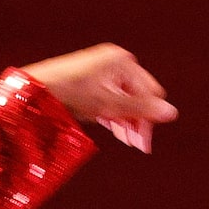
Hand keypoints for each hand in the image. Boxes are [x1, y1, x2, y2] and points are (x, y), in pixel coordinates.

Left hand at [20, 44, 175, 151]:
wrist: (36, 90)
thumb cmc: (72, 93)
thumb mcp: (110, 105)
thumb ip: (142, 109)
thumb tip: (172, 112)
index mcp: (123, 63)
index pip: (150, 92)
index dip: (149, 118)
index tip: (144, 144)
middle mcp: (115, 64)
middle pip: (138, 96)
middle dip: (138, 121)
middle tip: (137, 145)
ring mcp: (103, 73)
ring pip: (124, 101)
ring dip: (127, 121)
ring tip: (126, 140)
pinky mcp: (92, 83)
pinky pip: (111, 100)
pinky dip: (114, 115)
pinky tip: (114, 129)